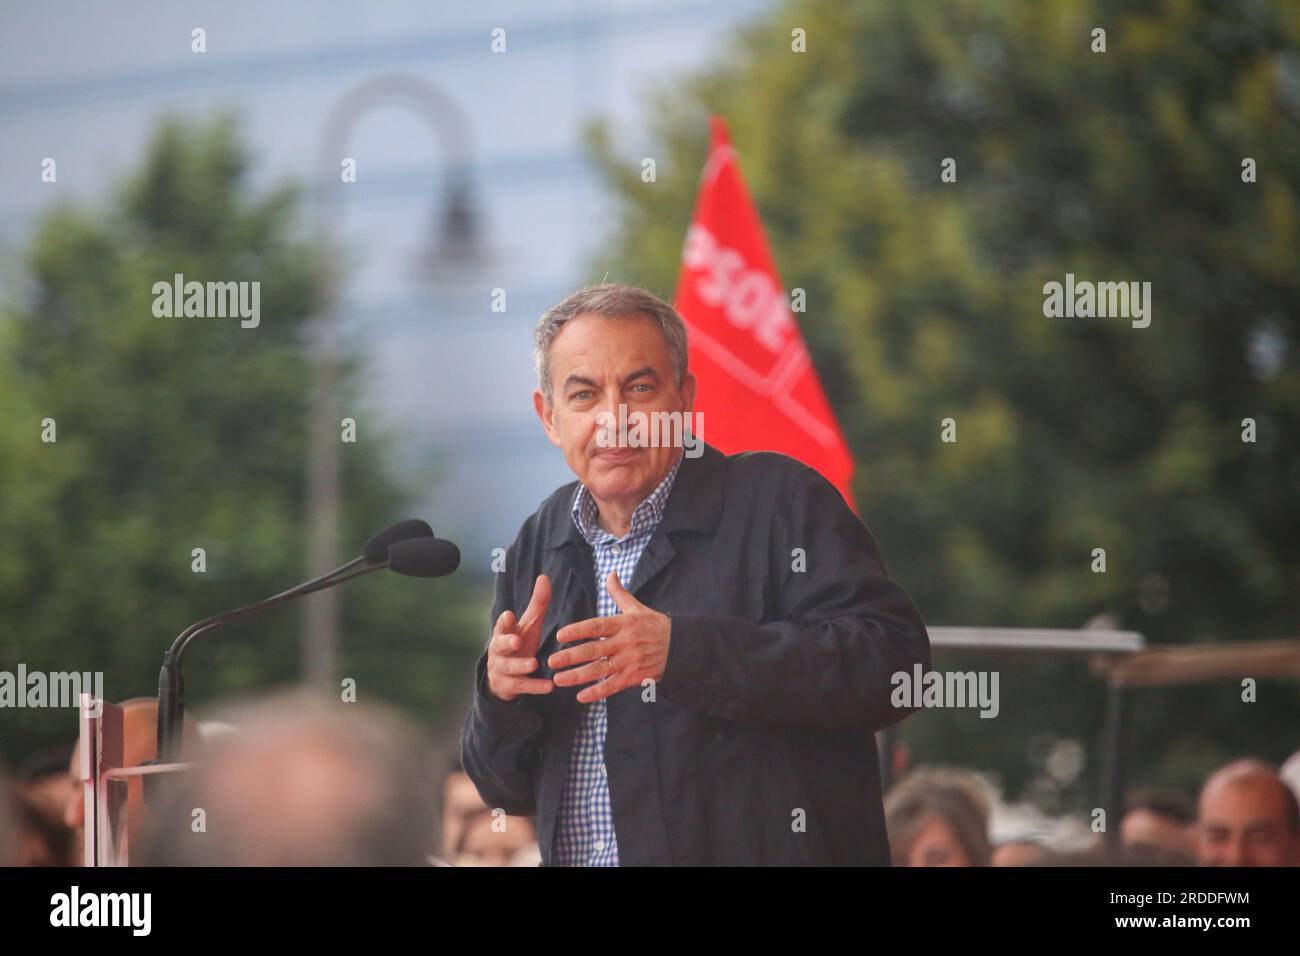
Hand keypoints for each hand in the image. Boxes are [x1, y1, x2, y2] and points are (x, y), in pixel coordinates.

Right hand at [486, 574, 554, 701]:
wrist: (504, 677)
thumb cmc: (519, 645)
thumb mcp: (529, 625)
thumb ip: (537, 604)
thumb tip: (544, 576)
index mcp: (504, 633)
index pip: (502, 626)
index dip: (504, 622)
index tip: (509, 616)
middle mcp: (499, 651)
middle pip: (499, 646)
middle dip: (507, 643)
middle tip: (516, 641)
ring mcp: (501, 669)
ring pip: (509, 668)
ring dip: (520, 666)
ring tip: (534, 664)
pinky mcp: (507, 686)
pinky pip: (520, 687)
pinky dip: (534, 687)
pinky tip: (548, 686)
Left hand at [548, 570, 670, 703]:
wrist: (681, 647)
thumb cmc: (655, 626)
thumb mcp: (638, 608)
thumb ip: (619, 593)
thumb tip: (610, 573)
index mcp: (624, 624)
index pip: (597, 626)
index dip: (578, 630)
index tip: (560, 635)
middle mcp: (625, 642)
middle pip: (594, 650)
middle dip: (571, 657)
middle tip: (551, 661)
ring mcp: (630, 661)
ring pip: (600, 670)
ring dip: (578, 676)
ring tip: (558, 680)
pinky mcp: (634, 677)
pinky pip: (613, 686)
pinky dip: (597, 692)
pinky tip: (581, 696)